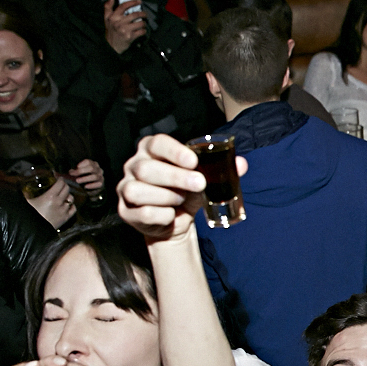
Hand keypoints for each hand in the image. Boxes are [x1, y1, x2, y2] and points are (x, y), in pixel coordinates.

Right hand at [26, 179, 76, 229]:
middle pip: (67, 189)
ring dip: (68, 195)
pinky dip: (72, 205)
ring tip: (64, 195)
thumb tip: (22, 189)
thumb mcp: (27, 202)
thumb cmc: (29, 215)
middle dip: (64, 185)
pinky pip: (73, 209)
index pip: (60, 183)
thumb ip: (26, 193)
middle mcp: (59, 202)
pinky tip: (68, 205)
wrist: (33, 230)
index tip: (58, 177)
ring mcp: (63, 211)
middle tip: (60, 184)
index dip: (60, 179)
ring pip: (71, 198)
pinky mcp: (65, 219)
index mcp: (50, 196)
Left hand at [68, 159, 105, 192]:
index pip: (88, 162)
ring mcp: (100, 176)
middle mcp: (98, 169)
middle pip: (91, 168)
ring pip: (95, 176)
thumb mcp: (78, 172)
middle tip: (73, 175)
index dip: (81, 164)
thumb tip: (70, 172)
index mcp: (92, 164)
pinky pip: (98, 184)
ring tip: (77, 181)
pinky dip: (91, 185)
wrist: (89, 187)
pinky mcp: (101, 184)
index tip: (76, 168)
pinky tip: (85, 186)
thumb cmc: (82, 177)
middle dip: (81, 171)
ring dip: (85, 179)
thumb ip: (75, 171)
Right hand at [103, 0, 146, 54]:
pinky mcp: (130, 37)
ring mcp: (125, 30)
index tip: (139, 1)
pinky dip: (144, 30)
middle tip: (145, 14)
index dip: (132, 2)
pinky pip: (141, 31)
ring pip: (140, 23)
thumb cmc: (111, 31)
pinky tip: (143, 30)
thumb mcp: (106, 19)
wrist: (112, 46)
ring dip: (144, 23)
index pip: (123, 6)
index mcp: (113, 17)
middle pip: (134, 14)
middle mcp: (119, 23)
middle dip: (142, 13)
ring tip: (143, 23)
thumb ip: (107, 8)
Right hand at [117, 134, 245, 242]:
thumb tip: (241, 164)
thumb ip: (222, 170)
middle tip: (200, 184)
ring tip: (180, 200)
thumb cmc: (186, 193)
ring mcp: (126, 188)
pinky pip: (142, 213)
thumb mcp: (204, 179)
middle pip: (147, 168)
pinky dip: (162, 216)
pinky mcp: (125, 210)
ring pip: (138, 191)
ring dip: (166, 197)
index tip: (193, 161)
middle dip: (176, 177)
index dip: (174, 152)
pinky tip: (171, 215)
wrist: (174, 222)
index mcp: (151, 150)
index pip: (157, 143)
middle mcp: (134, 166)